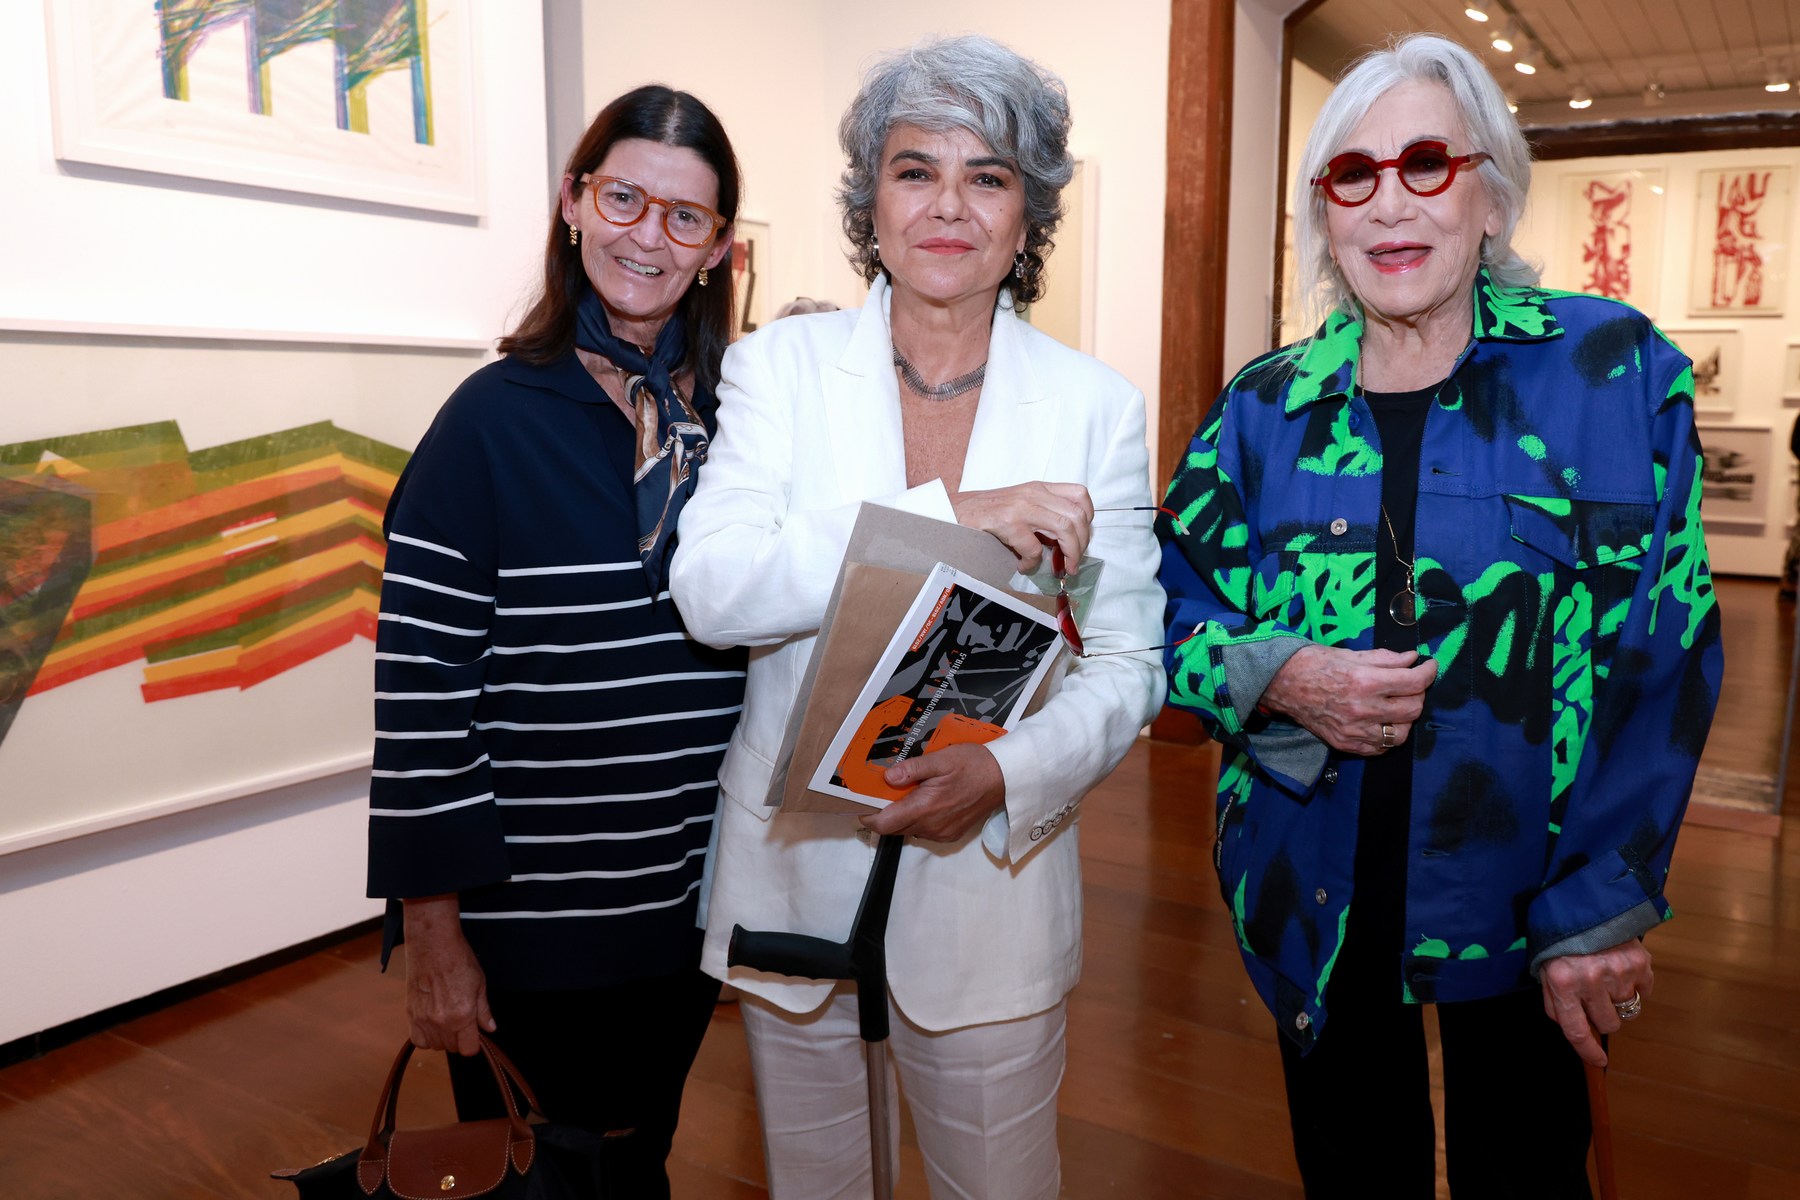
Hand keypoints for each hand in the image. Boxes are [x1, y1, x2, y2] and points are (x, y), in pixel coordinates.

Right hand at [402, 894, 495, 1055]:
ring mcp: (423, 1020)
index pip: (468, 1049)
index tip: (474, 1035)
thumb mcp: (480, 984)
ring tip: (447, 1018)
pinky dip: (426, 1037)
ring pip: (435, 1046)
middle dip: (460, 1039)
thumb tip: (490, 1028)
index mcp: (463, 1015)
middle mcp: (442, 1022)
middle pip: (452, 1049)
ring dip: (443, 1038)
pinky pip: (418, 1040)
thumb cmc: (458, 960)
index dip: (474, 1044)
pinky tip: (432, 1023)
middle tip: (462, 1020)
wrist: (433, 946)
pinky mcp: (411, 1015)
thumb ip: (484, 1011)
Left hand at [861, 743, 1005, 842]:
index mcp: (925, 808)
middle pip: (894, 828)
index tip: (863, 801)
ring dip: (902, 815)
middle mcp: (931, 827)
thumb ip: (912, 769)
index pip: (884, 824)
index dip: (868, 815)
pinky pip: (924, 830)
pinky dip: (918, 818)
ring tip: (908, 792)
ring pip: (908, 830)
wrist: (1005, 778)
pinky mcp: (950, 834)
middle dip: (884, 812)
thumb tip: (888, 777)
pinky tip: (926, 800)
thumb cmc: (973, 764)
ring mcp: (941, 833)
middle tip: (884, 791)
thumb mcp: (941, 759)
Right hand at [950, 482, 1093, 572]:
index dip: (1087, 518)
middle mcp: (1034, 494)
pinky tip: (1022, 565)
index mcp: (1039, 488)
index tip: (1081, 537)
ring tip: (1062, 568)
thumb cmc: (986, 513)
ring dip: (1069, 553)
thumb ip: (1042, 518)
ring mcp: (1021, 507)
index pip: (1080, 494)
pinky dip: (1032, 562)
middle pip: (1077, 515)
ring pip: (1064, 528)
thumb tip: (1064, 543)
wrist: (953, 512)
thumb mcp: (1020, 506)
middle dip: (1082, 543)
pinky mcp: (1007, 523)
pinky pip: (1034, 547)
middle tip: (1074, 561)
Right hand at [1259, 644, 1437, 755]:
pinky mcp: (1346, 744)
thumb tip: (1412, 659)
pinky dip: (1387, 736)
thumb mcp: (1352, 654)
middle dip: (1419, 694)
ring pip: (1401, 734)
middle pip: (1413, 709)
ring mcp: (1354, 731)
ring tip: (1397, 706)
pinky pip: (1380, 748)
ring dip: (1405, 719)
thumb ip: (1386, 659)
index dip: (1429, 672)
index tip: (1429, 666)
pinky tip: (1382, 722)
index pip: (1413, 682)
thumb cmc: (1315, 663)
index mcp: (1364, 682)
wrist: (1282, 684)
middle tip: (1411, 685)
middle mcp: (1362, 709)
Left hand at [1540, 940, 1653, 1067]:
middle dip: (1603, 1016)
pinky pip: (1644, 990)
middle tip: (1595, 995)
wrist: (1583, 903)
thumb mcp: (1546, 971)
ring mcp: (1618, 971)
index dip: (1588, 1051)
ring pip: (1627, 1008)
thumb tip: (1575, 1032)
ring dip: (1618, 997)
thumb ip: (1556, 1003)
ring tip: (1605, 972)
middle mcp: (1591, 979)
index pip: (1576, 1030)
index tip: (1598, 1061)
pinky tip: (1620, 965)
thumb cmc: (1560, 940)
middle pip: (1609, 1024)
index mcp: (1563, 982)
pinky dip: (1635, 983)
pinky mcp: (1639, 961)